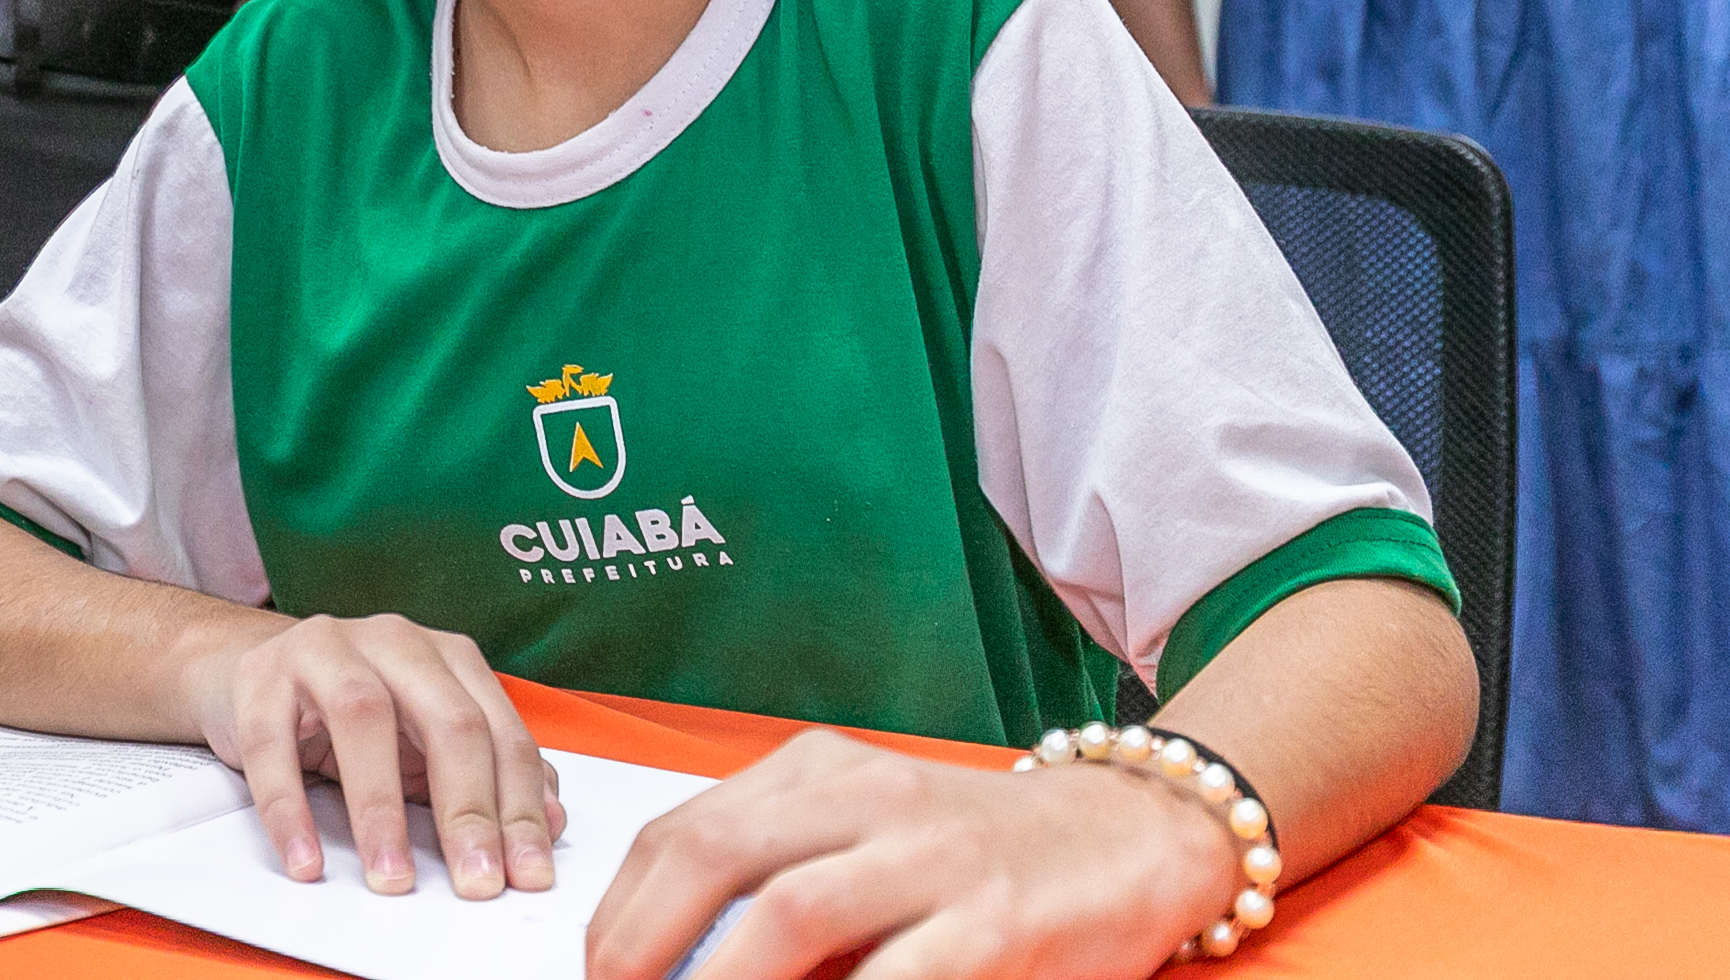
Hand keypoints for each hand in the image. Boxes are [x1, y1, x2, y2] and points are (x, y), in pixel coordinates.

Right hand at [180, 613, 563, 899]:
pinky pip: (274, 745)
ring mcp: (326, 649)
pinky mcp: (261, 676)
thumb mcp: (425, 742)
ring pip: (364, 717)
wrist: (251, 670)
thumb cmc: (352, 712)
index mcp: (447, 658)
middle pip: (447, 720)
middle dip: (467, 809)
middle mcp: (395, 641)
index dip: (520, 806)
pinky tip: (306, 859)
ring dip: (381, 808)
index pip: (500, 733)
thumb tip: (551, 824)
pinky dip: (290, 809)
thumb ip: (489, 775)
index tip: (528, 873)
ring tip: (391, 876)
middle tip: (474, 880)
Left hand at [586, 730, 1235, 979]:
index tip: (598, 971)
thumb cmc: (976, 848)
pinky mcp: (992, 924)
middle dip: (641, 942)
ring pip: (787, 914)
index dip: (621, 913)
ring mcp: (931, 857)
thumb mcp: (866, 826)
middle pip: (715, 856)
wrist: (1130, 832)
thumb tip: (669, 958)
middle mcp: (868, 796)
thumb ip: (778, 870)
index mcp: (821, 769)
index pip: (683, 830)